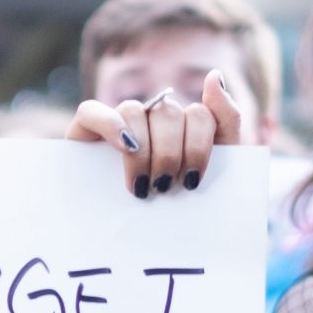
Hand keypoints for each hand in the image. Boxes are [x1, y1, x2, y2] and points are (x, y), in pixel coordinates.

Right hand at [67, 70, 250, 198]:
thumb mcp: (211, 171)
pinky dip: (110, 125)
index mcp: (183, 126)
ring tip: (142, 184)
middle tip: (164, 187)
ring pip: (134, 110)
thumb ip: (226, 120)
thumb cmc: (175, 206)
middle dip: (170, 154)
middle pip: (168, 112)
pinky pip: (91, 111)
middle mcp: (151, 118)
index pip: (199, 114)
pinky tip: (125, 147)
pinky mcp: (85, 131)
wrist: (134, 237)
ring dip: (142, 148)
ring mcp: (118, 122)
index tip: (192, 180)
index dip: (199, 146)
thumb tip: (214, 75)